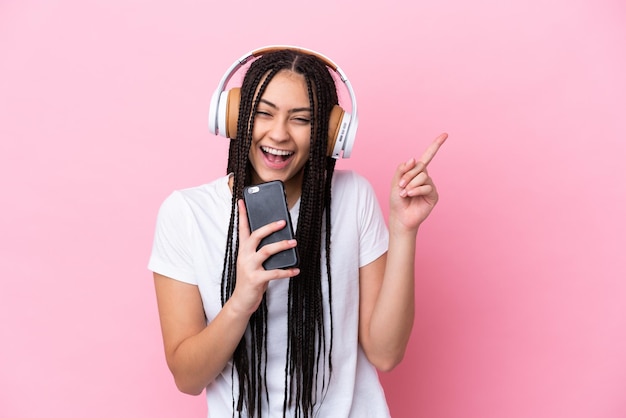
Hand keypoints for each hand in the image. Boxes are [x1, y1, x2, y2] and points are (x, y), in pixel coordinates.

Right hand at [229, 199, 299, 315]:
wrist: (241, 301)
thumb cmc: (250, 279)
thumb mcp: (252, 262)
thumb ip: (260, 251)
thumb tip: (279, 240)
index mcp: (243, 250)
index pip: (242, 229)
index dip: (242, 215)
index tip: (242, 201)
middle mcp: (244, 256)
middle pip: (256, 236)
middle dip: (270, 227)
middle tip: (283, 222)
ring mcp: (249, 267)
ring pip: (266, 251)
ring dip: (282, 246)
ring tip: (294, 243)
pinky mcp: (256, 279)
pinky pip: (274, 273)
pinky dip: (286, 271)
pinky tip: (296, 270)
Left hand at [390, 133, 446, 230]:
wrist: (400, 217)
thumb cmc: (397, 200)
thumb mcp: (395, 181)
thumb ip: (402, 169)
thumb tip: (413, 158)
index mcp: (416, 172)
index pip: (427, 157)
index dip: (436, 145)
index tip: (445, 134)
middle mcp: (425, 177)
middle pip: (420, 166)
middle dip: (408, 175)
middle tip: (401, 185)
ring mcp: (430, 186)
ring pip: (423, 176)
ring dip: (411, 184)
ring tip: (405, 193)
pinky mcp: (434, 195)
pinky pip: (427, 187)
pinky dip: (416, 190)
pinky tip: (410, 195)